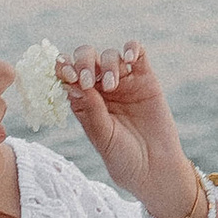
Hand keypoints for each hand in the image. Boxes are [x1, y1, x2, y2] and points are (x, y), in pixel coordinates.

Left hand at [57, 41, 200, 217]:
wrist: (154, 168)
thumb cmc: (122, 157)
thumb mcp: (102, 137)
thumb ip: (91, 110)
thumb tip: (74, 82)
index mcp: (83, 100)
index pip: (68, 75)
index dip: (64, 69)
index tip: (65, 74)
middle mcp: (100, 88)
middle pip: (87, 59)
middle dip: (83, 62)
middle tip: (87, 80)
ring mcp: (124, 81)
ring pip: (110, 55)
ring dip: (107, 64)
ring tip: (111, 85)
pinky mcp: (146, 78)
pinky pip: (138, 54)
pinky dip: (132, 48)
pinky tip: (129, 57)